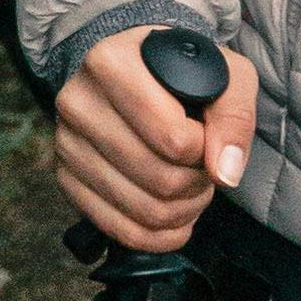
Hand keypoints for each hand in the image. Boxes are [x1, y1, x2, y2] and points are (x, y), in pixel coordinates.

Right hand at [50, 24, 257, 248]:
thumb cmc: (180, 69)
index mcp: (112, 64)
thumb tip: (224, 172)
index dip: (204, 149)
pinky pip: (119, 230)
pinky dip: (159, 236)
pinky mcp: (66, 178)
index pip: (173, 138)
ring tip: (192, 187)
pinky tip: (175, 217)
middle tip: (206, 169)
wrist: (133, 70)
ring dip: (183, 210)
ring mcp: (67, 143)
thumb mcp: (224, 72)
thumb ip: (234, 115)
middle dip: (198, 184)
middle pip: (159, 179)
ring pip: (143, 210)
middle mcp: (79, 103)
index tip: (207, 137)